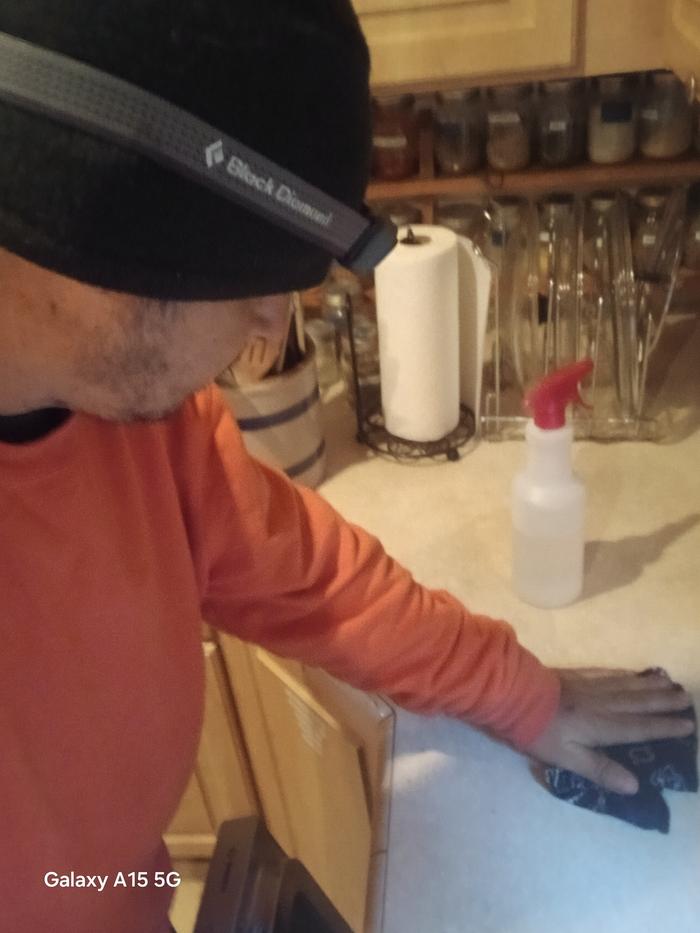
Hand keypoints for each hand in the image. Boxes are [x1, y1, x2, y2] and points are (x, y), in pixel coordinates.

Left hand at [526, 668, 695, 794]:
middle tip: (687, 697)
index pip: (640, 728)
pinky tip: (633, 674)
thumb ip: (600, 771)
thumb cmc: (539, 731)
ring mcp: (589, 686)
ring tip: (670, 683)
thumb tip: (635, 786)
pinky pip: (609, 673)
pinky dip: (625, 674)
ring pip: (627, 685)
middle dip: (664, 701)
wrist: (514, 694)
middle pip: (638, 702)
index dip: (664, 727)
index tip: (688, 724)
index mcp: (602, 726)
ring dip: (650, 685)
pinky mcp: (577, 676)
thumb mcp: (568, 759)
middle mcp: (602, 703)